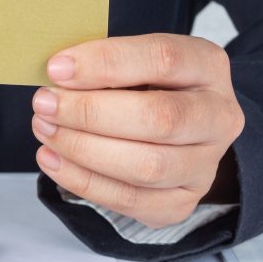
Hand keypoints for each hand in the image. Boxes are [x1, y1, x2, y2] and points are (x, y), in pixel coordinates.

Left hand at [31, 34, 244, 228]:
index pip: (163, 59)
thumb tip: (58, 74)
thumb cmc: (142, 86)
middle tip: (44, 104)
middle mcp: (218, 117)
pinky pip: (129, 199)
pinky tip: (51, 159)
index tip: (57, 69)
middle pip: (159, 119)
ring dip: (83, 149)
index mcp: (207, 66)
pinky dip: (82, 180)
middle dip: (90, 112)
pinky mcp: (181, 202)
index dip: (105, 63)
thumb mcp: (130, 61)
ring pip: (147, 166)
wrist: (174, 131)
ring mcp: (204, 165)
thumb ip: (103, 64)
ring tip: (45, 130)